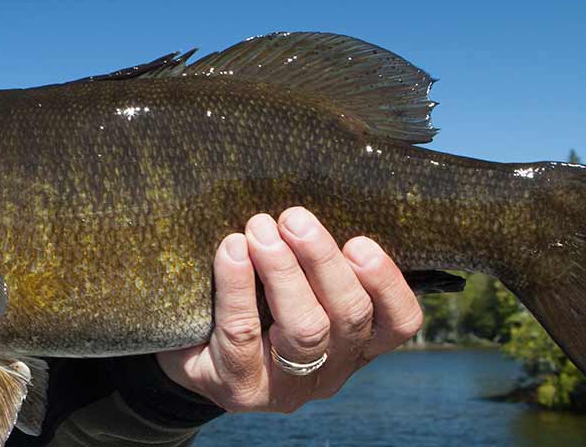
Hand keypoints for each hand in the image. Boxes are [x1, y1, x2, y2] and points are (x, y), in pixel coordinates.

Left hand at [156, 207, 421, 412]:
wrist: (186, 354)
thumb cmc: (252, 302)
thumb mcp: (293, 281)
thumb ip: (312, 256)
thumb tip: (313, 196)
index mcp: (358, 342)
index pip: (399, 322)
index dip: (387, 283)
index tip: (360, 241)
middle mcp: (332, 370)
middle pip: (349, 317)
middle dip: (323, 261)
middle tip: (294, 218)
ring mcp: (288, 387)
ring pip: (306, 329)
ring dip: (284, 271)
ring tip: (260, 229)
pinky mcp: (241, 389)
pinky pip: (244, 334)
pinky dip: (237, 286)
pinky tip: (231, 250)